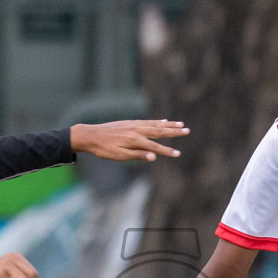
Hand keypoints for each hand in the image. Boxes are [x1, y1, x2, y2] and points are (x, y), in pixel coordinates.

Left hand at [70, 120, 188, 161]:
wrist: (90, 135)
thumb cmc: (103, 149)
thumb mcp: (119, 156)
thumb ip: (137, 155)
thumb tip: (154, 156)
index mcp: (135, 139)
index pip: (155, 146)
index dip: (167, 151)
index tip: (178, 154)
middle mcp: (136, 129)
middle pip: (159, 131)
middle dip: (174, 132)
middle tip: (187, 130)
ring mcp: (134, 124)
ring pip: (155, 124)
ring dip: (169, 125)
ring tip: (180, 124)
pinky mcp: (130, 122)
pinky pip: (148, 121)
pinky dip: (157, 121)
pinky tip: (163, 121)